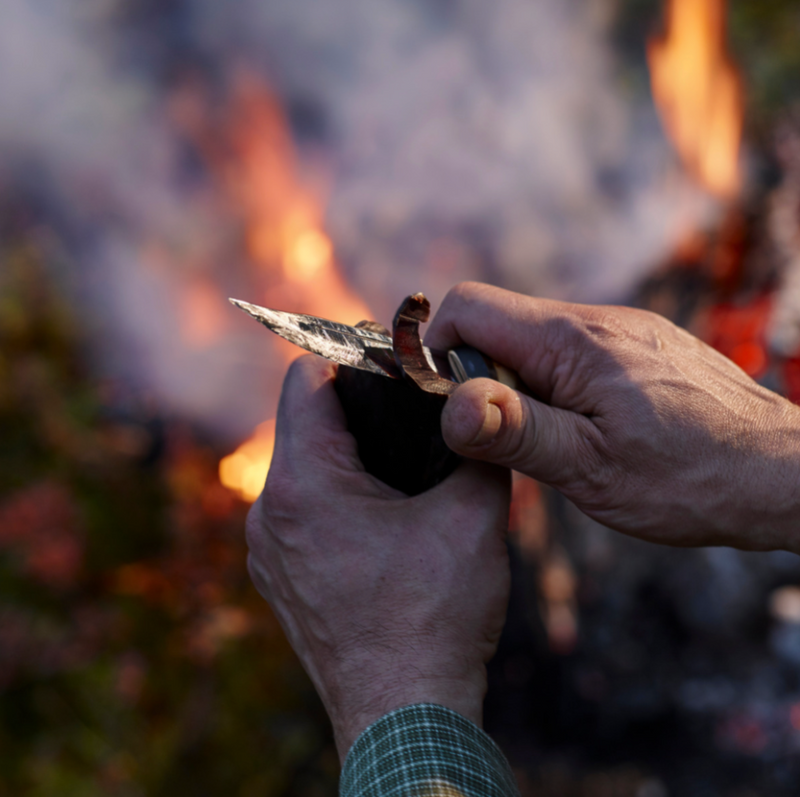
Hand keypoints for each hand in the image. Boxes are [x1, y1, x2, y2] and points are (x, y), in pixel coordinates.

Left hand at [246, 355, 510, 759]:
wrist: (404, 716)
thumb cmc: (433, 619)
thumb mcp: (473, 519)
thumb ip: (477, 450)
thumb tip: (484, 411)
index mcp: (305, 485)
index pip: (307, 381)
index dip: (351, 360)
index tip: (390, 365)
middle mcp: (270, 513)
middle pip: (304, 425)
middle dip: (356, 412)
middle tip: (409, 414)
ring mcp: (269, 552)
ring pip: (301, 470)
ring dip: (345, 459)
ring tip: (399, 468)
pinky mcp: (280, 580)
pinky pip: (300, 514)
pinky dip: (333, 501)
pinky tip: (379, 520)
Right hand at [425, 282, 799, 551]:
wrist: (782, 473)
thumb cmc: (692, 477)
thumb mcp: (590, 467)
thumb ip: (514, 430)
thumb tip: (451, 404)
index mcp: (571, 340)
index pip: (467, 307)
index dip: (440, 350)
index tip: (454, 405)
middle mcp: (594, 319)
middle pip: (498, 325)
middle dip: (484, 379)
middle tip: (517, 440)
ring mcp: (620, 330)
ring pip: (534, 342)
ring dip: (524, 387)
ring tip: (560, 442)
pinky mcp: (638, 346)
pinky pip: (572, 353)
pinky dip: (559, 387)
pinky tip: (592, 429)